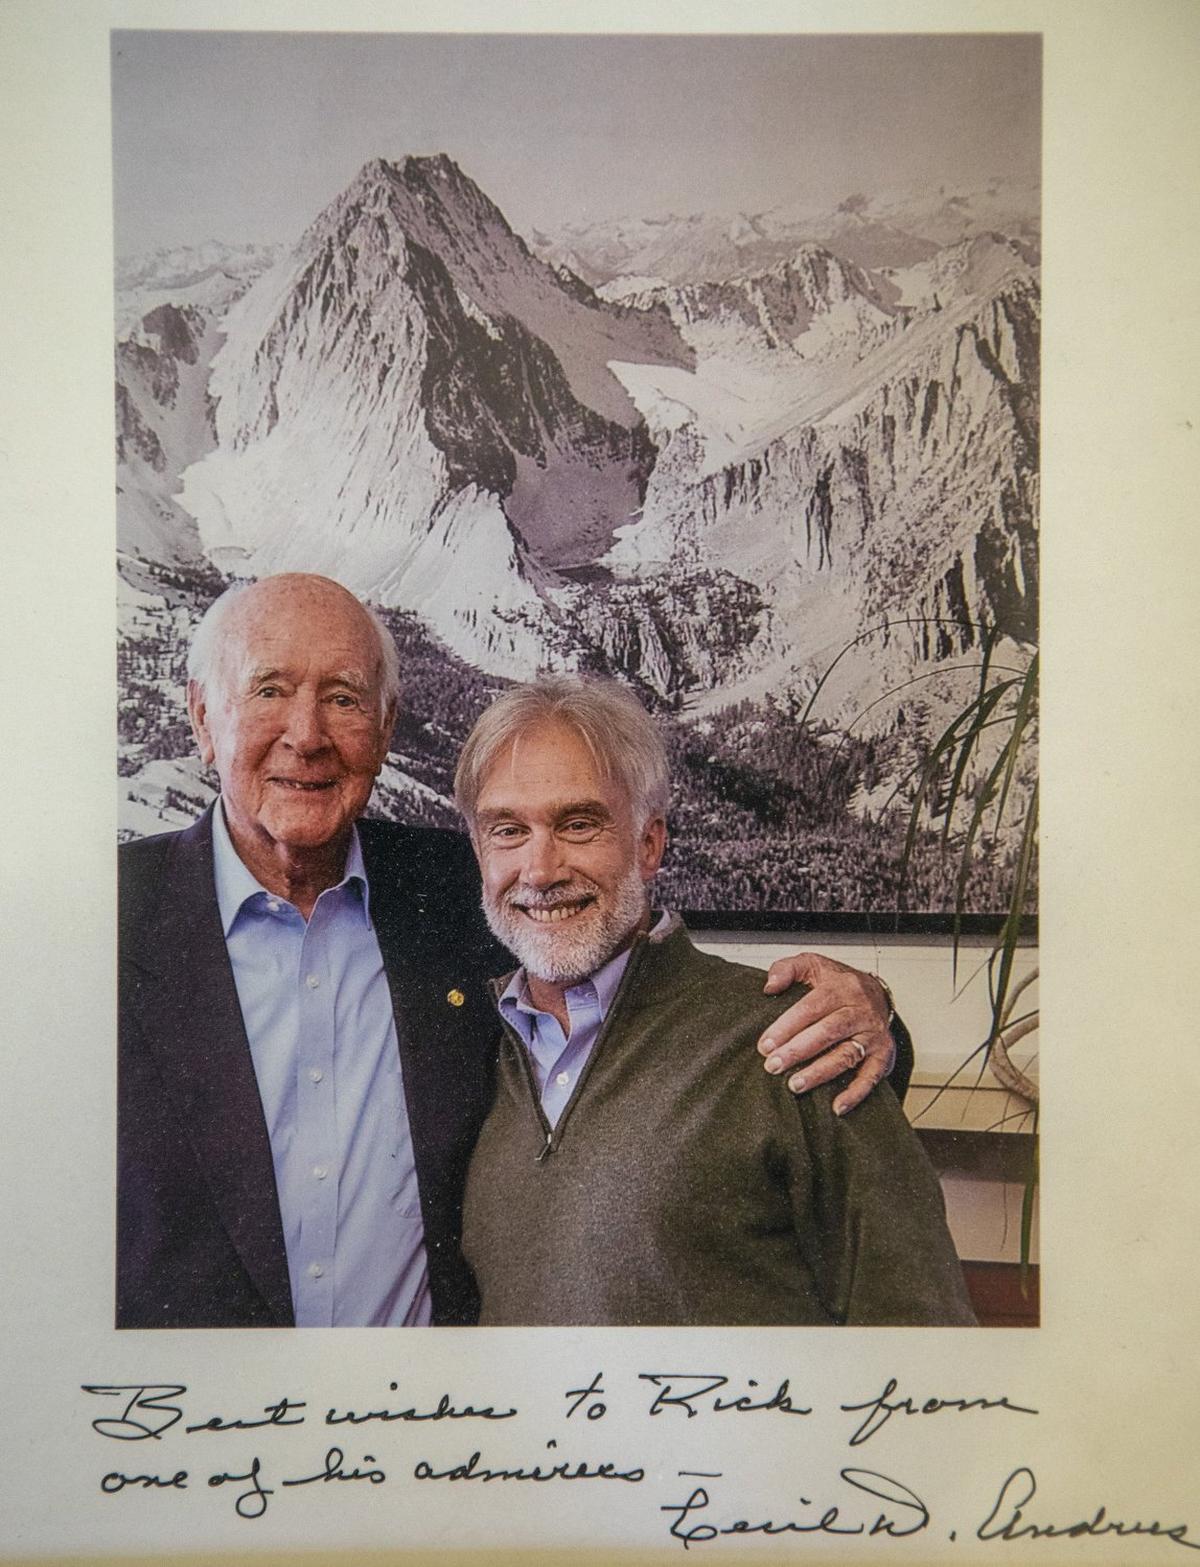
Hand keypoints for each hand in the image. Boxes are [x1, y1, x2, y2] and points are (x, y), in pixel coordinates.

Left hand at [757, 953, 894, 1115]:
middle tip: (773, 1066)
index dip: (786, 1027)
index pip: (810, 1008)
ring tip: (795, 1085)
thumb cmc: (838, 983)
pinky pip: (871, 1076)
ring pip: (846, 1055)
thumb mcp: (813, 964)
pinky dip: (856, 1093)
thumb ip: (787, 969)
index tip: (765, 1045)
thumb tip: (769, 986)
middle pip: (826, 1033)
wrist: (877, 992)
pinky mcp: (884, 1054)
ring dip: (820, 1073)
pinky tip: (837, 1106)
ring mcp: (873, 1034)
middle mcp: (859, 1011)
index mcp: (840, 988)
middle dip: (797, 1052)